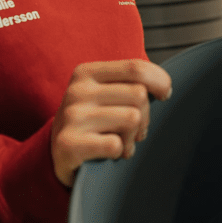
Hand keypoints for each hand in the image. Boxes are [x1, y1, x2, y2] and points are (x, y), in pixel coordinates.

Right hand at [50, 59, 172, 186]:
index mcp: (87, 72)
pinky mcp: (68, 144)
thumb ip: (130, 82)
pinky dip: (119, 152)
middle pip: (139, 95)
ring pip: (132, 119)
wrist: (57, 155)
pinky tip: (109, 153)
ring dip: (133, 137)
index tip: (164, 94)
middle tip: (134, 130)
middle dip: (145, 116)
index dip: (160, 81)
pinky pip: (115, 144)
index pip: (136, 68)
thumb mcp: (105, 94)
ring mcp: (72, 117)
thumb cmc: (91, 122)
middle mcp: (77, 91)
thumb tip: (164, 86)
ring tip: (122, 142)